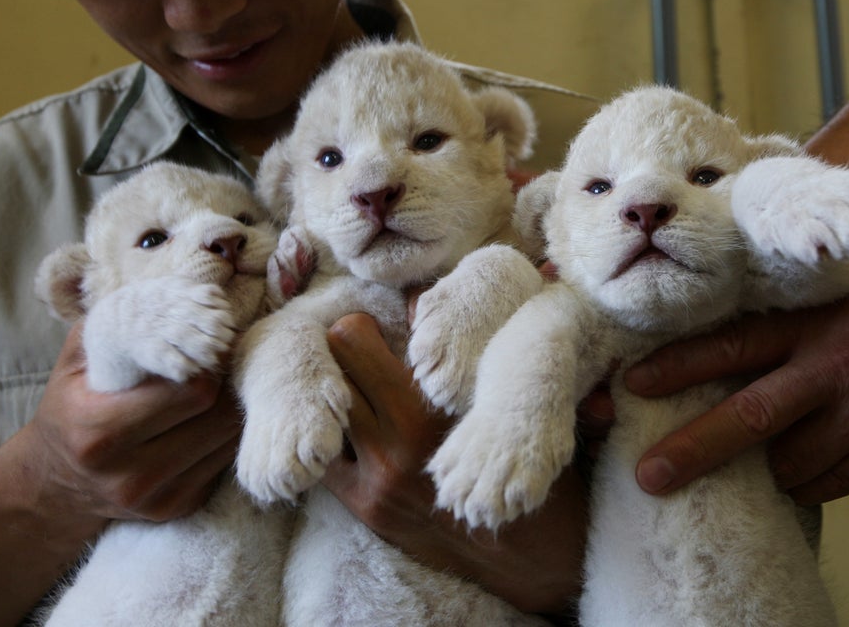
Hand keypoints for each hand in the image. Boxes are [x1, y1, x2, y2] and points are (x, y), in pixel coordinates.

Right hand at [31, 322, 241, 521]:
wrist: (54, 483)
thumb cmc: (72, 406)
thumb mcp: (79, 359)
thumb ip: (123, 323)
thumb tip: (182, 292)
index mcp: (100, 432)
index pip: (193, 392)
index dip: (209, 362)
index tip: (209, 344)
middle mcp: (129, 474)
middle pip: (218, 416)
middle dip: (226, 383)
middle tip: (223, 361)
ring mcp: (157, 498)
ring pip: (229, 440)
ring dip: (231, 409)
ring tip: (219, 386)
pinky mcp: (179, 509)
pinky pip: (226, 462)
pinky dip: (224, 436)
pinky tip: (208, 419)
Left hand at [320, 313, 587, 617]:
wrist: (526, 549)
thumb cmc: (520, 457)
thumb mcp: (499, 397)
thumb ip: (458, 349)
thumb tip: (413, 299)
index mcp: (431, 407)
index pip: (355, 344)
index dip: (355, 327)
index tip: (364, 325)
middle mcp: (396, 443)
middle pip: (330, 375)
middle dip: (336, 358)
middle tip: (346, 351)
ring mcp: (376, 480)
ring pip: (322, 416)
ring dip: (331, 398)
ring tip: (345, 387)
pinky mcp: (367, 508)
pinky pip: (325, 461)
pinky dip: (331, 440)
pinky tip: (348, 430)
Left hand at [625, 247, 848, 504]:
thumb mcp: (838, 286)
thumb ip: (781, 309)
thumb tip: (708, 322)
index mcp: (813, 323)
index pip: (732, 345)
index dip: (678, 366)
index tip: (632, 385)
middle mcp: (832, 371)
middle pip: (750, 419)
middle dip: (693, 450)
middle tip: (648, 476)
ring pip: (788, 464)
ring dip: (759, 467)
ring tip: (744, 452)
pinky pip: (827, 485)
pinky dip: (801, 481)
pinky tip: (796, 462)